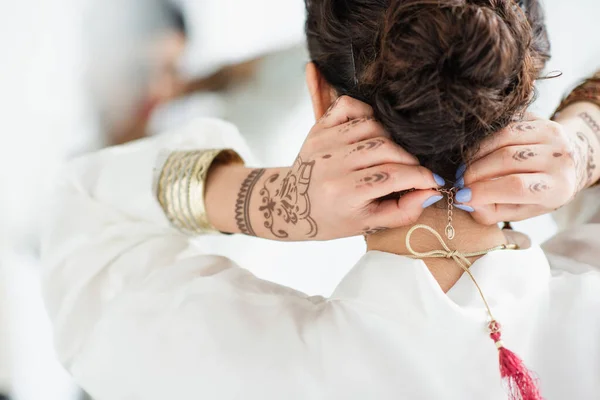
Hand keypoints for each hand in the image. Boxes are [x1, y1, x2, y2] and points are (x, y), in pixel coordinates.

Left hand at [243, 96, 443, 240]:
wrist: (291, 205)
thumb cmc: (332, 218)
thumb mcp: (368, 225)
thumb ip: (402, 212)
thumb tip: (432, 191)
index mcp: (342, 193)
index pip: (392, 177)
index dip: (421, 177)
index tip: (434, 181)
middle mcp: (331, 164)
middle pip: (386, 148)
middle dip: (409, 160)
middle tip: (414, 171)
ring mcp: (323, 142)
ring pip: (373, 126)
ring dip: (391, 140)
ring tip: (391, 156)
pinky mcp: (318, 127)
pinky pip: (349, 106)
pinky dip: (367, 114)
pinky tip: (372, 133)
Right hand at [454, 117, 584, 224]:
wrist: (568, 165)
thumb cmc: (539, 194)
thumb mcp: (519, 211)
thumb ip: (491, 212)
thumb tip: (465, 201)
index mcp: (558, 188)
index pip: (516, 187)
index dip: (484, 191)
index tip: (462, 196)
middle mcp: (559, 159)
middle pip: (507, 159)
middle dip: (475, 172)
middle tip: (460, 181)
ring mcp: (552, 135)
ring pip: (504, 139)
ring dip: (476, 155)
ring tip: (465, 168)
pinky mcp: (541, 120)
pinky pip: (505, 126)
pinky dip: (485, 141)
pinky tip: (477, 154)